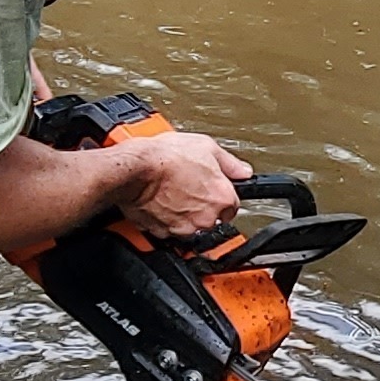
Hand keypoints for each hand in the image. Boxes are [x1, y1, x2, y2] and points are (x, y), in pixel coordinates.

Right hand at [115, 131, 250, 238]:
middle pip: (212, 218)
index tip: (211, 189)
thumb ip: (230, 163)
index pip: (233, 206)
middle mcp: (206, 217)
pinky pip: (168, 229)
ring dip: (184, 213)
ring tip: (172, 192)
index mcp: (222, 198)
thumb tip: (243, 171)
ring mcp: (185, 228)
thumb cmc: (167, 157)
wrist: (136, 168)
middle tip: (188, 186)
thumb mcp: (206, 147)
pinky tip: (160, 201)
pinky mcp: (163, 233)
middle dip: (202, 205)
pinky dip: (165, 218)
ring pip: (190, 226)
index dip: (220, 195)